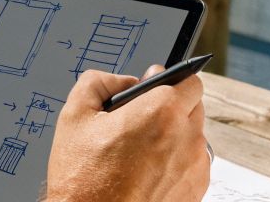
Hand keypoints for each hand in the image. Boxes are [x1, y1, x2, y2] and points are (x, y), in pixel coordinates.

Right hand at [44, 65, 209, 201]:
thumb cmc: (84, 179)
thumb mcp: (74, 116)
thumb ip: (98, 82)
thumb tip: (122, 81)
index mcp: (160, 112)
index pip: (190, 80)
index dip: (170, 79)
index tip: (153, 87)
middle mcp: (185, 138)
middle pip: (193, 106)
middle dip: (172, 106)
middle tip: (141, 119)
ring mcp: (194, 168)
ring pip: (193, 136)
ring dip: (174, 135)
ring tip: (140, 149)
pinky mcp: (195, 191)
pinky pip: (192, 164)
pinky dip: (176, 162)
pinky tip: (147, 170)